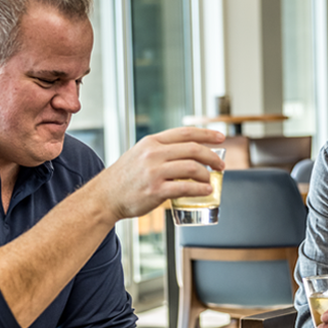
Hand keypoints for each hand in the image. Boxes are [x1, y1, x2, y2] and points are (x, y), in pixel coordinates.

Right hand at [93, 127, 222, 222]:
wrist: (107, 195)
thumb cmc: (126, 177)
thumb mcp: (140, 154)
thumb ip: (161, 152)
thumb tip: (189, 155)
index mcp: (151, 142)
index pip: (185, 132)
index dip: (206, 133)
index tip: (221, 136)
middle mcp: (153, 153)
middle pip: (192, 149)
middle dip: (212, 156)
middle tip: (221, 165)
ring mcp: (154, 172)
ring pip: (192, 168)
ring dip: (208, 174)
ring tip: (212, 180)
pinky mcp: (156, 190)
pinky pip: (186, 188)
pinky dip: (201, 189)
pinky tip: (207, 191)